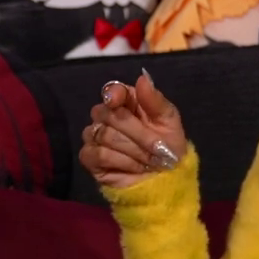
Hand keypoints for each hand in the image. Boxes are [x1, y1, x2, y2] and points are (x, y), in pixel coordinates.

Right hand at [78, 69, 189, 190]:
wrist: (166, 180)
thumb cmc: (168, 147)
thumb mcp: (169, 122)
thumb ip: (155, 100)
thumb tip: (142, 78)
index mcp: (127, 103)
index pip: (111, 90)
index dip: (113, 94)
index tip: (117, 101)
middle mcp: (107, 117)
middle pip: (107, 114)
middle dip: (137, 132)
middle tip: (157, 147)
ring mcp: (95, 137)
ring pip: (104, 134)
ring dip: (133, 150)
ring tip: (149, 160)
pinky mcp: (89, 158)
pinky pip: (98, 153)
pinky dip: (120, 161)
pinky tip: (134, 167)